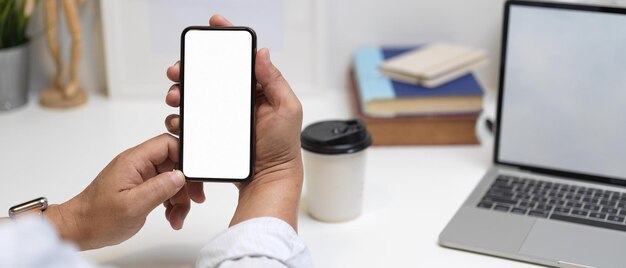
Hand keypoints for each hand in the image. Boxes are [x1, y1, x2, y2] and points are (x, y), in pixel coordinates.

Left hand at [44, 134, 186, 249]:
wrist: (79, 229)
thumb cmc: (97, 218)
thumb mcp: (132, 206)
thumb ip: (159, 188)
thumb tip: (181, 176)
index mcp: (134, 160)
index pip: (168, 144)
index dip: (185, 158)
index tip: (195, 177)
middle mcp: (138, 164)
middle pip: (174, 164)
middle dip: (187, 184)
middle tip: (194, 200)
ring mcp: (140, 176)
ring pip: (172, 179)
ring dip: (180, 199)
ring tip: (176, 218)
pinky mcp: (141, 187)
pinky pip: (165, 189)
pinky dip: (172, 203)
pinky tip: (171, 217)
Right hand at [165, 15, 303, 229]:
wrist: (269, 178)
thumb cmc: (283, 147)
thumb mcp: (287, 109)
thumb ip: (275, 81)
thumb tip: (262, 53)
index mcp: (256, 88)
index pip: (240, 57)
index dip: (226, 37)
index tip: (214, 23)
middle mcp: (238, 98)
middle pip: (209, 74)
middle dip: (190, 67)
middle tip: (178, 71)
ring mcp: (224, 115)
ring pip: (195, 96)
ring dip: (180, 91)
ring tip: (175, 96)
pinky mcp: (213, 132)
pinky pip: (192, 120)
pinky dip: (181, 117)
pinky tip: (178, 120)